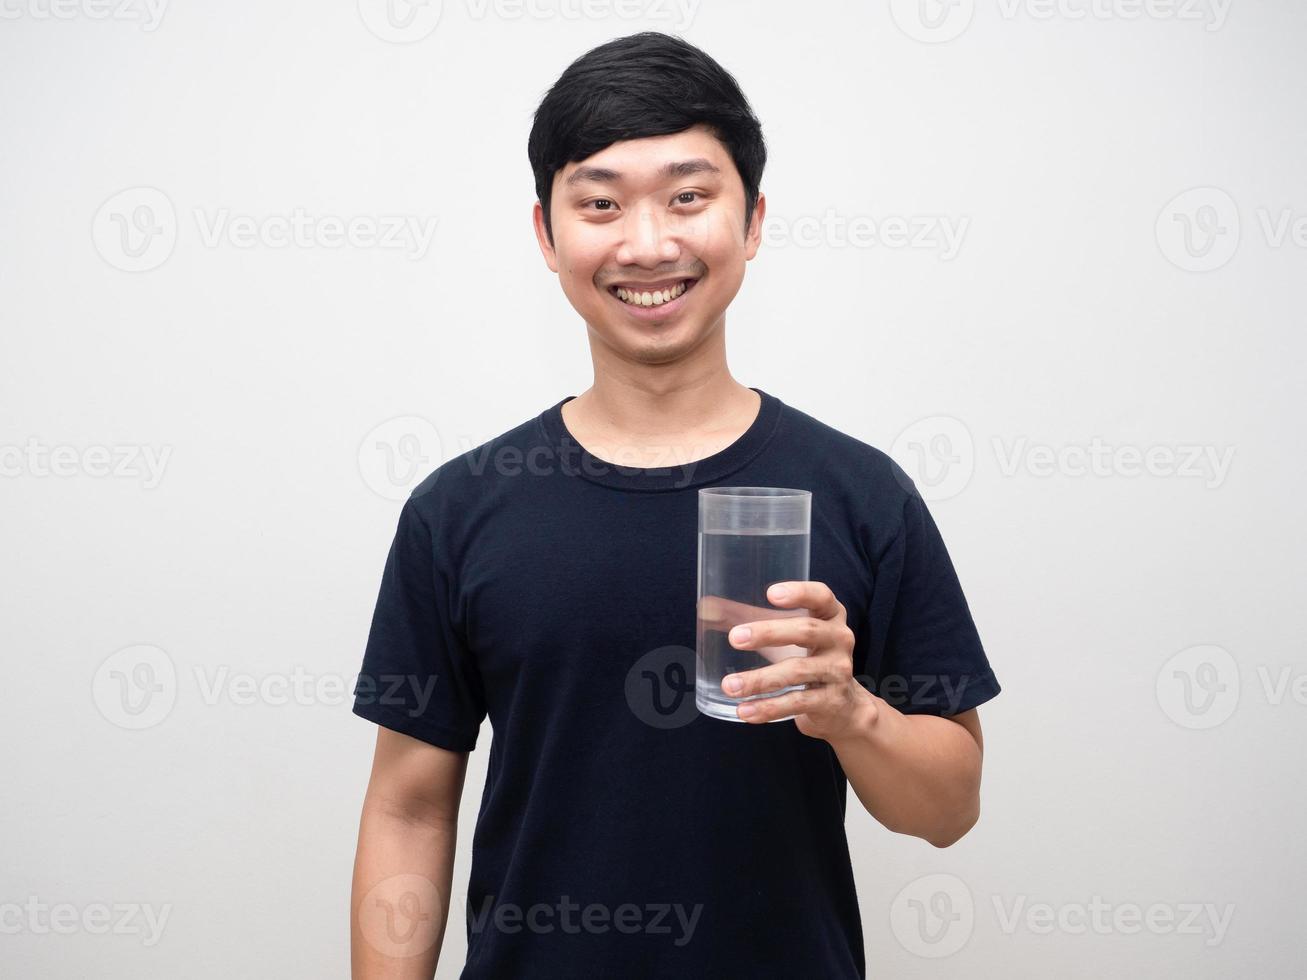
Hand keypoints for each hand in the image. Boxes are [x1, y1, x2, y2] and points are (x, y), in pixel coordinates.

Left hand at [718, 580, 876, 741]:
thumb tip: (704, 608)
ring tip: (730, 686)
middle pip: (806, 631)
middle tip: (735, 638)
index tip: (770, 593)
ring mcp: (837, 671)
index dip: (799, 592)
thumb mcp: (784, 634)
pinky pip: (797, 703)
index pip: (821, 596)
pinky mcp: (830, 701)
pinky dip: (768, 708)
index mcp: (830, 615)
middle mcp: (839, 639)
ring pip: (797, 671)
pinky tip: (745, 710)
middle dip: (769, 633)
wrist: (842, 707)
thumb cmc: (806, 656)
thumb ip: (747, 618)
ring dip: (760, 679)